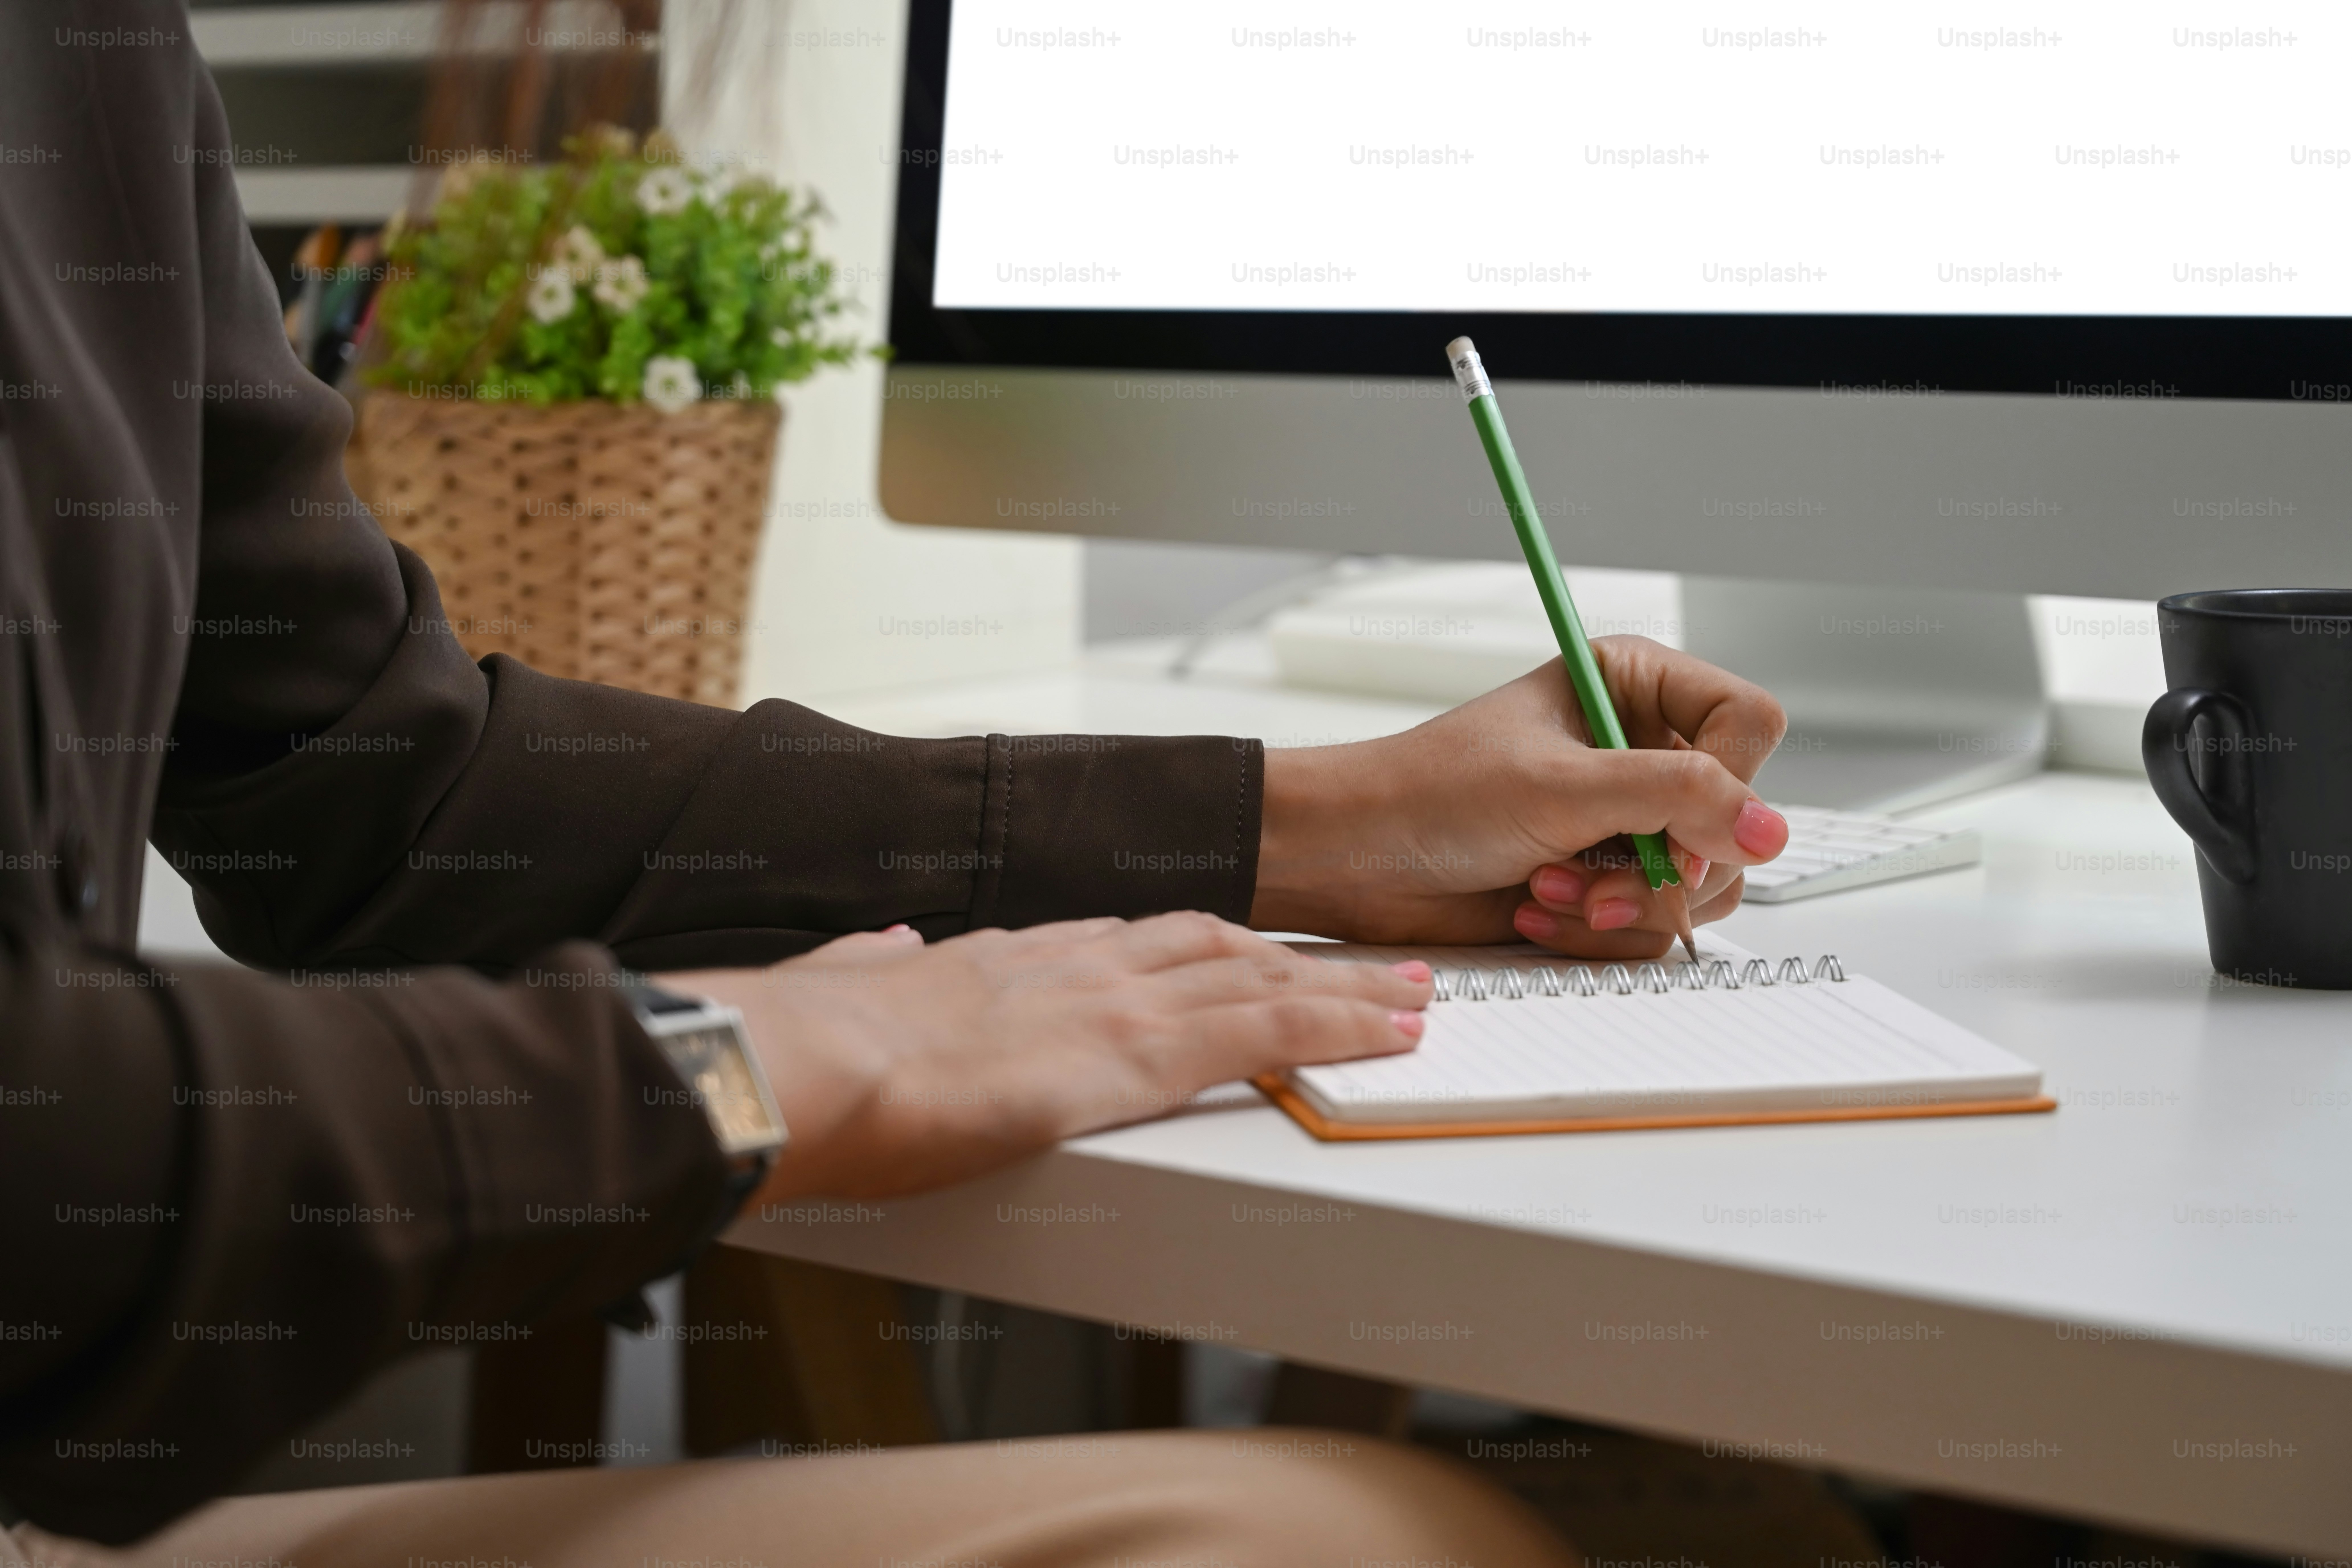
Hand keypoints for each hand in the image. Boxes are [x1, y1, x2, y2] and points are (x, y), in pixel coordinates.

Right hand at [668, 913, 1432, 1201]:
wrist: (799, 1064)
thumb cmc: (807, 1045)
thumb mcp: (848, 987)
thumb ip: (880, 967)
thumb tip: (885, 950)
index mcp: (1008, 957)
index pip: (1132, 941)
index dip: (1204, 946)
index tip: (1247, 950)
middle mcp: (1076, 964)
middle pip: (1218, 948)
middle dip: (1299, 956)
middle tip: (1368, 964)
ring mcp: (1114, 1003)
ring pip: (1263, 980)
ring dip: (1345, 987)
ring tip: (1414, 996)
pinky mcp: (1137, 1054)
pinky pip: (1267, 1032)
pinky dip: (1339, 1027)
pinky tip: (1390, 1033)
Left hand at [1249, 637, 1791, 958]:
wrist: (1356, 859)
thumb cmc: (1432, 795)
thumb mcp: (1561, 784)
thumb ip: (1676, 797)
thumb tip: (1768, 828)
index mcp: (1634, 687)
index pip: (1748, 724)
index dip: (1729, 783)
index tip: (1677, 826)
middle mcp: (1639, 752)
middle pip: (1733, 820)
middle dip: (1661, 865)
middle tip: (1591, 872)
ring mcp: (1624, 823)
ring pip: (1699, 884)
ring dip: (1621, 904)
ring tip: (1547, 890)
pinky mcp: (1602, 882)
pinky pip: (1651, 925)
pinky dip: (1593, 930)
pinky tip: (1533, 912)